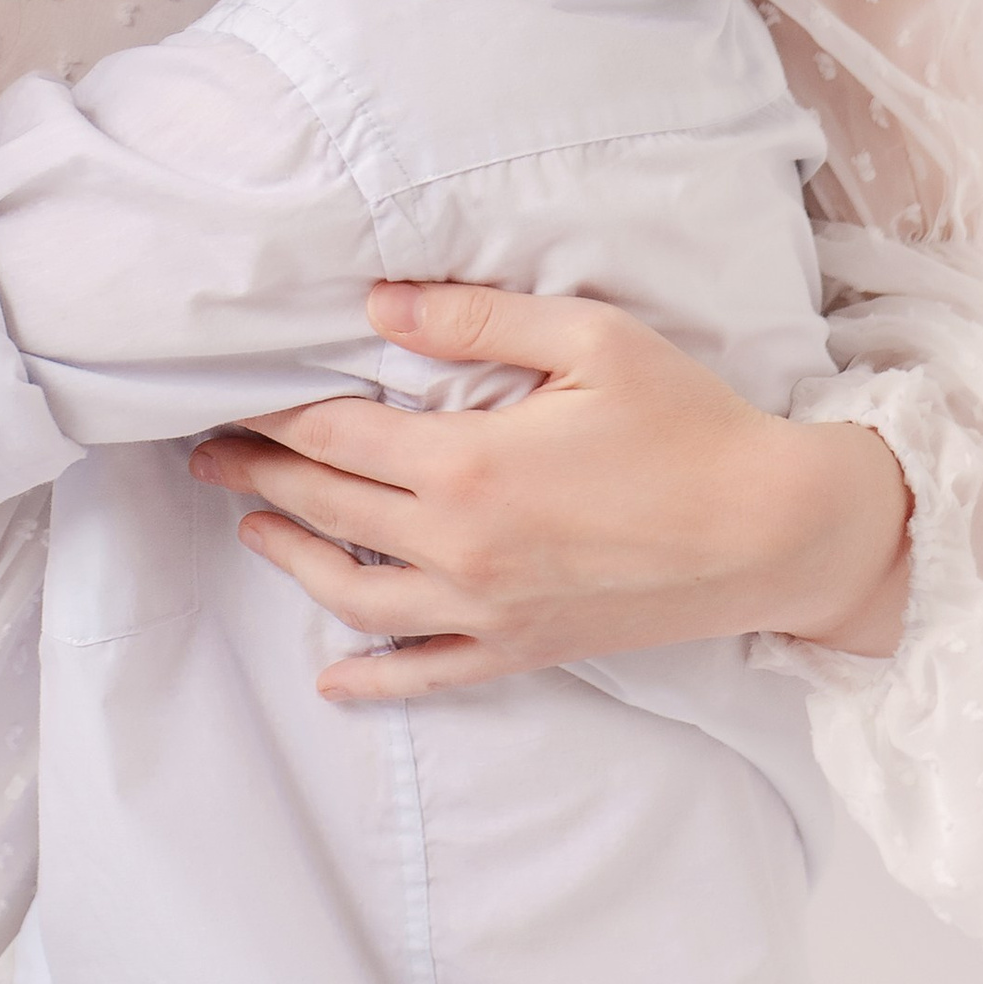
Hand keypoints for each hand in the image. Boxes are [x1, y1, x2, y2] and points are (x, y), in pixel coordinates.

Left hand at [191, 281, 912, 704]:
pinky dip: (372, 678)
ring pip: (355, 594)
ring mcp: (487, 609)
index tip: (233, 394)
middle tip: (209, 452)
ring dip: (292, 559)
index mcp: (465, 463)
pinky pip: (428, 673)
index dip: (277, 411)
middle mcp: (458, 546)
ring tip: (252, 525)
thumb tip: (378, 305)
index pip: (336, 433)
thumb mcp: (587, 338)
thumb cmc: (687, 423)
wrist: (773, 530)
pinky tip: (331, 678)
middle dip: (260, 475)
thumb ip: (475, 316)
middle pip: (328, 509)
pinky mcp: (524, 650)